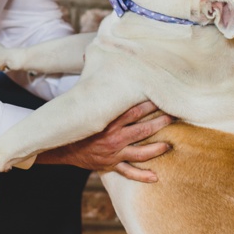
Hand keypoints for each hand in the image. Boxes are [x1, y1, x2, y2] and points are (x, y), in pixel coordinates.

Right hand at [37, 101, 172, 182]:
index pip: (134, 111)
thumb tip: (89, 56)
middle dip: (160, 123)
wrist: (59, 147)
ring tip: (168, 145)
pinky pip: (127, 172)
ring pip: (140, 152)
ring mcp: (113, 152)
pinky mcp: (110, 164)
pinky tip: (155, 177)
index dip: (150, 104)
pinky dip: (141, 176)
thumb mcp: (81, 104)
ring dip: (156, 149)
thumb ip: (94, 88)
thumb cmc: (74, 123)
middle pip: (142, 130)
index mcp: (107, 121)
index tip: (163, 97)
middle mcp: (113, 137)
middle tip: (174, 117)